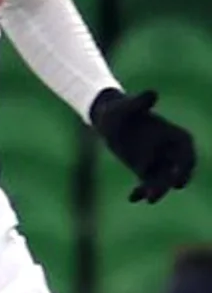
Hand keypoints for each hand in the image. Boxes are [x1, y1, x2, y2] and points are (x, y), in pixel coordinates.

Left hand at [90, 89, 195, 203]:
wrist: (105, 118)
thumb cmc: (118, 109)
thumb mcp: (126, 106)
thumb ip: (140, 102)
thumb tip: (153, 94)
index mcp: (169, 132)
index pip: (186, 148)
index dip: (187, 161)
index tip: (179, 171)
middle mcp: (166, 149)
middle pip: (176, 169)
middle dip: (171, 181)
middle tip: (162, 188)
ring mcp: (156, 160)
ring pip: (162, 180)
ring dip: (157, 190)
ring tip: (148, 198)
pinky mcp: (143, 170)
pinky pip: (146, 185)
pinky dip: (141, 192)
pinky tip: (132, 197)